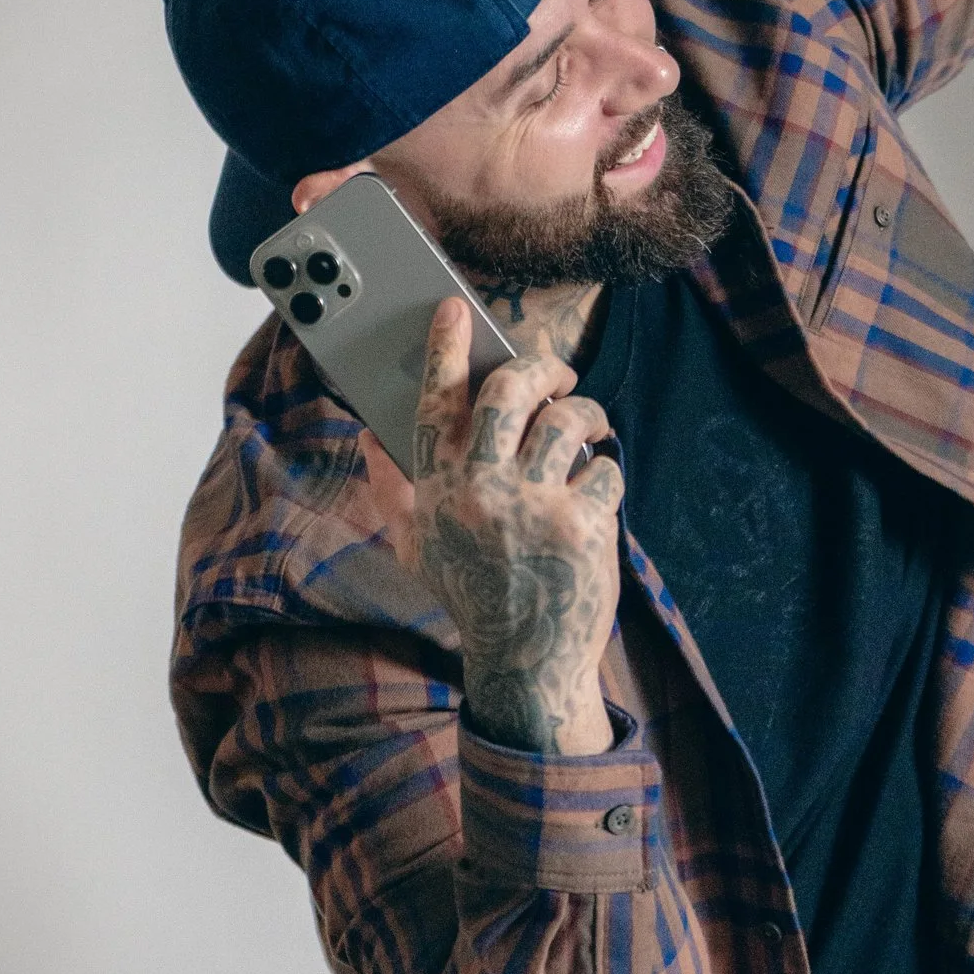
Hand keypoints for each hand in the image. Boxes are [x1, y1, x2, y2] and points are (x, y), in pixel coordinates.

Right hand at [412, 302, 622, 757]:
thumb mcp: (416, 548)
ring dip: (585, 416)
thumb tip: (367, 436)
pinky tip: (596, 495)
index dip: (444, 348)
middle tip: (555, 373)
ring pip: (567, 421)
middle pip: (510, 392)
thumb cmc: (472, 596)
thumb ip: (391, 490)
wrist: (527, 663)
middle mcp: (482, 492)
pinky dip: (606, 474)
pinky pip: (606, 467)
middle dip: (540, 367)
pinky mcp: (582, 525)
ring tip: (586, 429)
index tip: (453, 310)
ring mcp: (534, 507)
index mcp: (438, 489)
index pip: (435, 402)